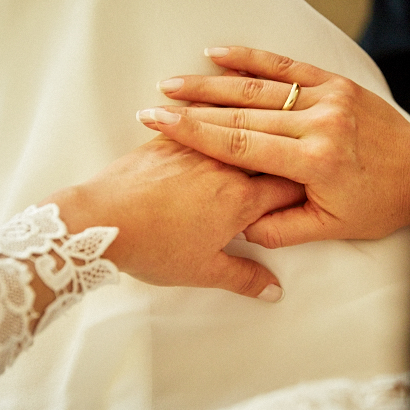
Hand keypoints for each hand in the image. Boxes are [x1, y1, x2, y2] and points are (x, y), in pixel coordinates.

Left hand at [45, 135, 303, 300]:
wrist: (100, 220)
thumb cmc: (152, 246)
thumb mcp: (203, 271)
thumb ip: (244, 278)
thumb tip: (272, 289)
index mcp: (241, 200)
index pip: (288, 187)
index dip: (302, 190)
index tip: (308, 190)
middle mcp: (225, 167)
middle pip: (266, 156)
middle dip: (279, 161)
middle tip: (286, 164)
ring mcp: (195, 149)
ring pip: (236, 133)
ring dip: (249, 138)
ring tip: (258, 134)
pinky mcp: (167, 141)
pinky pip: (199, 124)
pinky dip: (211, 124)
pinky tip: (212, 120)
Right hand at [135, 46, 409, 243]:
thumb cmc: (380, 205)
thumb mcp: (331, 228)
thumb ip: (282, 229)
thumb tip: (241, 227)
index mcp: (315, 162)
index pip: (241, 145)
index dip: (196, 135)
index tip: (161, 125)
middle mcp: (319, 123)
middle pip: (241, 114)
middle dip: (193, 109)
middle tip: (154, 105)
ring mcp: (328, 97)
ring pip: (258, 88)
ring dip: (212, 84)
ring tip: (174, 83)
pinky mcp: (335, 82)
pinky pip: (287, 66)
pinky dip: (250, 58)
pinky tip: (218, 52)